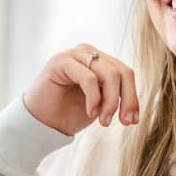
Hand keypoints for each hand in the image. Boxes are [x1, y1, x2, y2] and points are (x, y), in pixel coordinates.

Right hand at [23, 45, 138, 136]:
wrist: (40, 122)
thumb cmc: (68, 113)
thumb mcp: (100, 104)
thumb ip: (115, 95)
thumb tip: (135, 102)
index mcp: (99, 60)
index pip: (125, 73)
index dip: (133, 97)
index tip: (132, 121)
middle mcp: (88, 53)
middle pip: (121, 72)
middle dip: (126, 100)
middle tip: (122, 122)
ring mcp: (74, 54)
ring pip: (109, 74)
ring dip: (110, 102)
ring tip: (103, 121)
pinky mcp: (61, 61)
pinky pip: (89, 78)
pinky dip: (94, 99)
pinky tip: (91, 113)